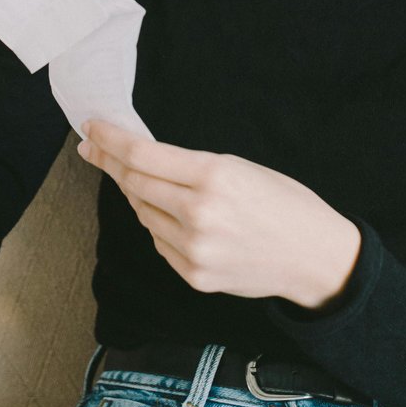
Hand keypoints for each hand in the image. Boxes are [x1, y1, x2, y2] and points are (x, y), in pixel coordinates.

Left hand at [77, 119, 361, 310]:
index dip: (110, 140)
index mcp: (214, 176)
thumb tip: (141, 158)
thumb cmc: (283, 204)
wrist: (314, 258)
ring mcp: (194, 249)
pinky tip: (172, 216)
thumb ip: (190, 166)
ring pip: (142, 214)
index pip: (142, 155)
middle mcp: (198, 214)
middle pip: (133, 183)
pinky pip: (159, 242)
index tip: (91, 129)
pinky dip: (158, 224)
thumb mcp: (241, 167)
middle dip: (109, 163)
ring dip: (136, 195)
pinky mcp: (194, 276)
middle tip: (93, 149)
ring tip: (144, 181)